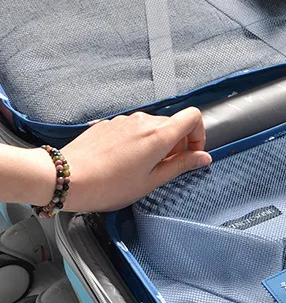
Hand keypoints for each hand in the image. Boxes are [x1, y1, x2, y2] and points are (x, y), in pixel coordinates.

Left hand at [52, 108, 211, 211]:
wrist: (66, 178)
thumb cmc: (108, 185)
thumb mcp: (151, 181)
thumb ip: (181, 166)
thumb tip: (203, 158)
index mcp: (159, 135)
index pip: (193, 117)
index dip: (199, 135)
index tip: (191, 155)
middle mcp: (144, 121)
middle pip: (173, 124)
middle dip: (176, 145)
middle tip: (164, 169)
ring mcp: (125, 121)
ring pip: (153, 127)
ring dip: (156, 144)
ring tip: (141, 168)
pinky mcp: (110, 124)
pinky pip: (133, 129)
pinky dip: (137, 143)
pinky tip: (123, 163)